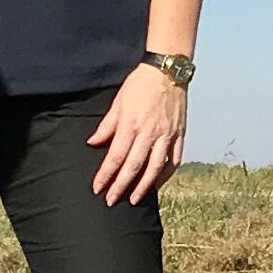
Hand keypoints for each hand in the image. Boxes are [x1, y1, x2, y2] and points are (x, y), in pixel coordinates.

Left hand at [87, 64, 187, 205]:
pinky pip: (173, 160)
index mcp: (130, 124)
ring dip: (143, 187)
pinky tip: (157, 183)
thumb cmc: (139, 84)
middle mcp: (149, 133)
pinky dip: (165, 175)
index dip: (106, 174)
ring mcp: (167, 135)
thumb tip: (92, 143)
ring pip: (155, 168)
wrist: (167, 72)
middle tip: (111, 201)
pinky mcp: (179, 135)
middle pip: (133, 166)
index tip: (97, 188)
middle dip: (120, 186)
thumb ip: (106, 125)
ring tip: (134, 199)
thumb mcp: (118, 101)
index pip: (115, 156)